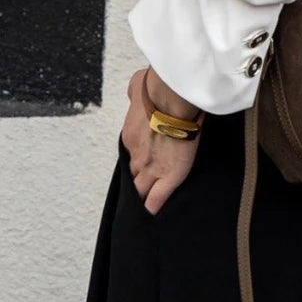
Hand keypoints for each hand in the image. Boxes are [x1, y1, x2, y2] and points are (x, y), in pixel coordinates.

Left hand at [121, 67, 205, 215]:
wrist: (170, 98)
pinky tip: (153, 215)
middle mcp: (136, 155)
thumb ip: (136, 91)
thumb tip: (135, 88)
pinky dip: (154, 207)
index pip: (132, 156)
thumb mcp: (138, 86)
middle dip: (135, 184)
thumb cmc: (157, 88)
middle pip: (132, 177)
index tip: (141, 163)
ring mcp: (150, 168)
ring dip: (142, 196)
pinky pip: (157, 199)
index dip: (136, 161)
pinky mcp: (168, 176)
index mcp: (131, 137)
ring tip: (143, 209)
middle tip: (138, 192)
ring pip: (141, 190)